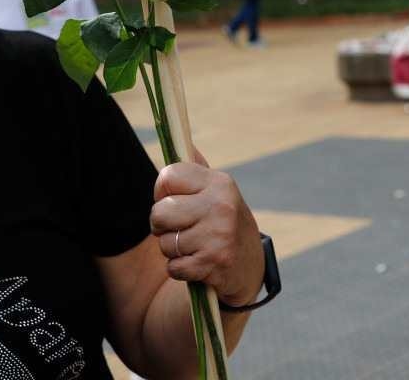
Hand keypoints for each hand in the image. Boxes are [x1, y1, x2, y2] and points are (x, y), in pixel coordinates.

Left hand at [150, 149, 264, 307]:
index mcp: (219, 182)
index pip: (168, 176)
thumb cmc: (221, 221)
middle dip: (161, 225)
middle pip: (160, 212)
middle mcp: (221, 205)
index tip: (174, 200)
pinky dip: (180, 269)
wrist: (248, 263)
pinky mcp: (215, 262)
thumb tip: (178, 139)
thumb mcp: (216, 192)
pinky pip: (173, 267)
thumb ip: (195, 170)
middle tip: (179, 227)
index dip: (162, 191)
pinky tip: (197, 263)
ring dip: (173, 250)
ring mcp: (219, 234)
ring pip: (165, 243)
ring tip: (193, 246)